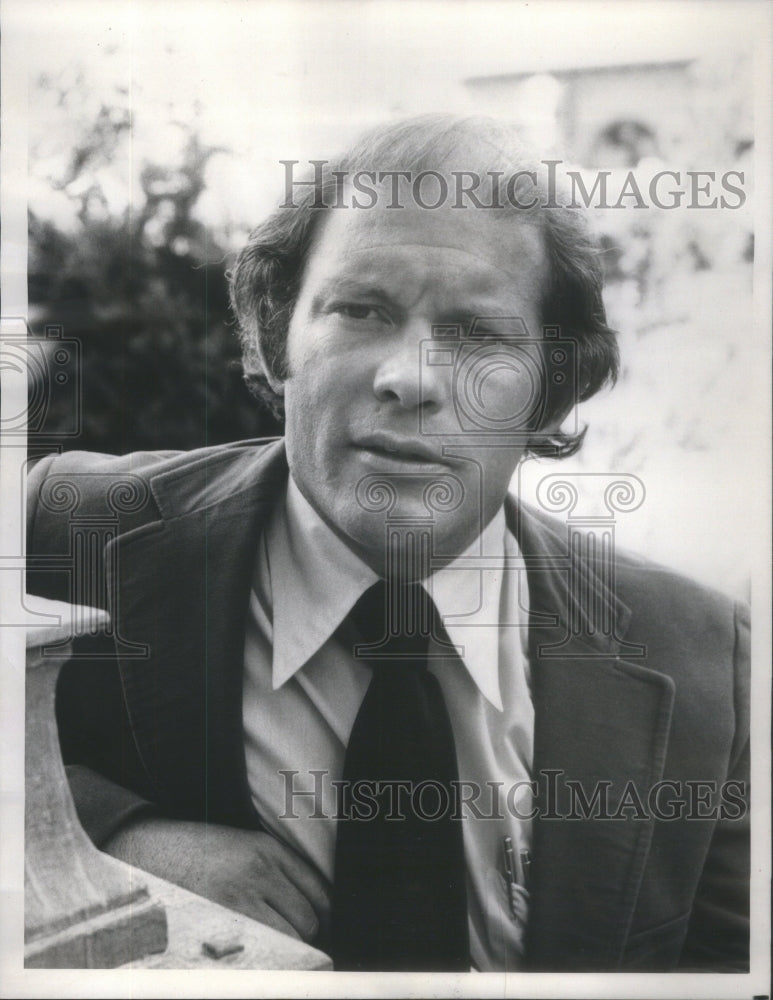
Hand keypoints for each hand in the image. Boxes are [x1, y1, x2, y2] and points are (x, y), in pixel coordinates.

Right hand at [103, 817, 329, 944]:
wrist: (143, 852)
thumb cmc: (193, 855)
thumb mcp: (240, 847)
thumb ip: (274, 870)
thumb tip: (311, 911)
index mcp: (265, 848)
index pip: (319, 889)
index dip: (323, 914)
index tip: (316, 926)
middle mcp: (258, 870)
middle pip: (308, 917)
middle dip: (304, 935)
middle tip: (288, 941)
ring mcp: (238, 898)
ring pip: (289, 938)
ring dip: (286, 948)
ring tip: (267, 947)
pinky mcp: (218, 921)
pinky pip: (262, 950)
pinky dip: (265, 957)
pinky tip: (253, 953)